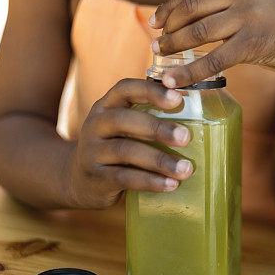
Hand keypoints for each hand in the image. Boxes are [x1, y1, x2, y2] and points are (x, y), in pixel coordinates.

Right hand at [67, 79, 193, 208]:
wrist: (76, 180)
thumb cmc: (114, 148)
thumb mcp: (121, 128)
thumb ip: (147, 119)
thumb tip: (199, 118)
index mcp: (105, 106)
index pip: (125, 88)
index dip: (150, 90)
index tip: (178, 98)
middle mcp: (95, 124)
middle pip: (124, 120)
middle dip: (158, 128)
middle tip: (186, 137)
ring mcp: (92, 152)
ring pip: (126, 151)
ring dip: (159, 160)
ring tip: (186, 169)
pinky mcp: (95, 178)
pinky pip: (124, 178)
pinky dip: (150, 181)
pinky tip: (171, 185)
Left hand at [148, 0, 274, 87]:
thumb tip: (179, 9)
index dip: (170, 5)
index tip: (156, 20)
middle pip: (192, 7)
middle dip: (168, 26)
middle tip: (157, 41)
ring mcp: (251, 14)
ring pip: (198, 32)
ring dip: (173, 46)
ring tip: (160, 55)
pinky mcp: (255, 42)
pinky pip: (212, 59)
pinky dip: (188, 71)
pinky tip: (173, 80)